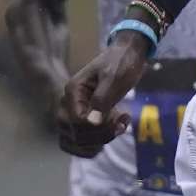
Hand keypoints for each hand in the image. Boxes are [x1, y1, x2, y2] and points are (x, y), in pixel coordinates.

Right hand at [57, 33, 146, 156]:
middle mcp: (68, 103)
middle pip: (76, 134)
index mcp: (72, 91)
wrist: (127, 54)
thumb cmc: (121, 63)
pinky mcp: (84, 116)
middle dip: (102, 134)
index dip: (99, 126)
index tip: (119, 118)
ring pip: (78, 140)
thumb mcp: (114, 78)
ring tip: (121, 125)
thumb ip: (102, 99)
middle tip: (122, 121)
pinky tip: (114, 131)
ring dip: (102, 139)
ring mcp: (74, 111)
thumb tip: (91, 123)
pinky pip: (81, 139)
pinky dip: (98, 141)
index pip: (78, 121)